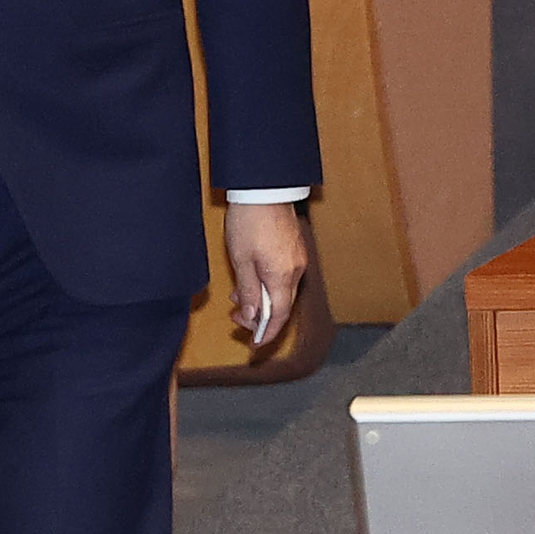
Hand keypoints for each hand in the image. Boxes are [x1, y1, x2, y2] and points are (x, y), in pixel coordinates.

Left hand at [226, 198, 307, 348]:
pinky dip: (268, 285)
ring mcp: (298, 259)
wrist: (264, 189)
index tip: (254, 344)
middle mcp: (296, 271)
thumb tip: (251, 315)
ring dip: (262, 300)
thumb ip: (247, 291)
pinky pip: (284, 277)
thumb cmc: (250, 222)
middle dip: (259, 317)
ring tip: (237, 297)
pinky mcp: (295, 250)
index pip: (278, 316)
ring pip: (282, 291)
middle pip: (282, 305)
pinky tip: (251, 280)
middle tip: (236, 318)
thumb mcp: (241, 261)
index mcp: (282, 277)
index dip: (266, 333)